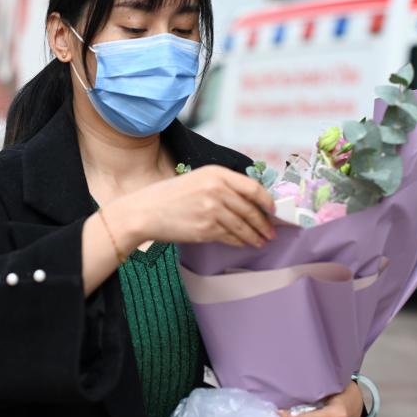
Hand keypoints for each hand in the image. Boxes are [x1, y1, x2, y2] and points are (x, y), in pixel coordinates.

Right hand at [113, 165, 275, 247]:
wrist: (144, 212)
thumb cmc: (167, 197)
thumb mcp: (196, 180)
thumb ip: (220, 186)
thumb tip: (246, 201)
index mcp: (216, 173)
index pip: (253, 187)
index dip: (267, 201)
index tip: (272, 209)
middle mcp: (217, 189)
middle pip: (251, 209)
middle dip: (264, 223)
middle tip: (271, 231)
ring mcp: (212, 210)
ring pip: (243, 226)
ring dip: (255, 236)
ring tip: (261, 241)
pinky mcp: (206, 229)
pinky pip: (230, 237)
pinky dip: (240, 242)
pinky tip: (244, 243)